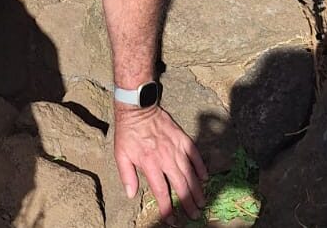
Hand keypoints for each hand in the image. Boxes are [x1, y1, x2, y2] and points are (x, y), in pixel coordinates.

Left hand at [114, 104, 207, 222]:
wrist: (138, 109)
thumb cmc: (128, 133)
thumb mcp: (121, 154)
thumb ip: (127, 175)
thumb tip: (131, 194)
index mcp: (150, 164)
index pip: (161, 191)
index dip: (167, 207)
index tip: (171, 219)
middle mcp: (166, 158)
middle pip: (180, 185)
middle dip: (187, 203)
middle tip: (193, 215)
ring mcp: (176, 148)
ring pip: (190, 173)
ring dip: (197, 189)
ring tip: (202, 202)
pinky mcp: (183, 139)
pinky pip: (195, 155)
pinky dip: (201, 167)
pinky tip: (205, 178)